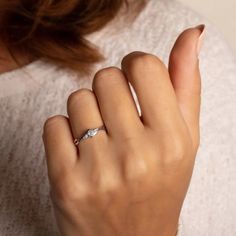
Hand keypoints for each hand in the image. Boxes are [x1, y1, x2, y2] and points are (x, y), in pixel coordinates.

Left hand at [42, 25, 204, 235]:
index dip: (134, 66)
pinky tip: (80, 152)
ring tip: (100, 138)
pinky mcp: (66, 182)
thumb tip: (193, 35)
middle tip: (117, 118)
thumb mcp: (184, 138)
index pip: (143, 66)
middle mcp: (137, 155)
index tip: (133, 79)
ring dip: (86, 111)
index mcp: (171, 139)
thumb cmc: (159, 186)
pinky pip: (54, 124)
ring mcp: (100, 170)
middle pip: (106, 78)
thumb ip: (185, 83)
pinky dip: (63, 132)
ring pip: (77, 98)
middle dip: (109, 90)